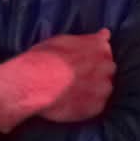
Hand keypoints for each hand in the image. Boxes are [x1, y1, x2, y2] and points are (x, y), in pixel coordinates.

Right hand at [0, 29, 115, 132]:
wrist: (32, 84)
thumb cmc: (43, 58)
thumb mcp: (63, 40)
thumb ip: (87, 39)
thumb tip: (105, 34)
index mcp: (99, 47)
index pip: (105, 48)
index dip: (94, 55)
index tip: (86, 60)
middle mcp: (107, 66)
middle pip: (107, 69)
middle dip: (96, 72)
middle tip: (76, 77)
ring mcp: (104, 87)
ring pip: (104, 88)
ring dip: (94, 89)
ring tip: (73, 92)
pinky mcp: (97, 107)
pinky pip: (97, 106)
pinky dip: (87, 105)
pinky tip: (72, 103)